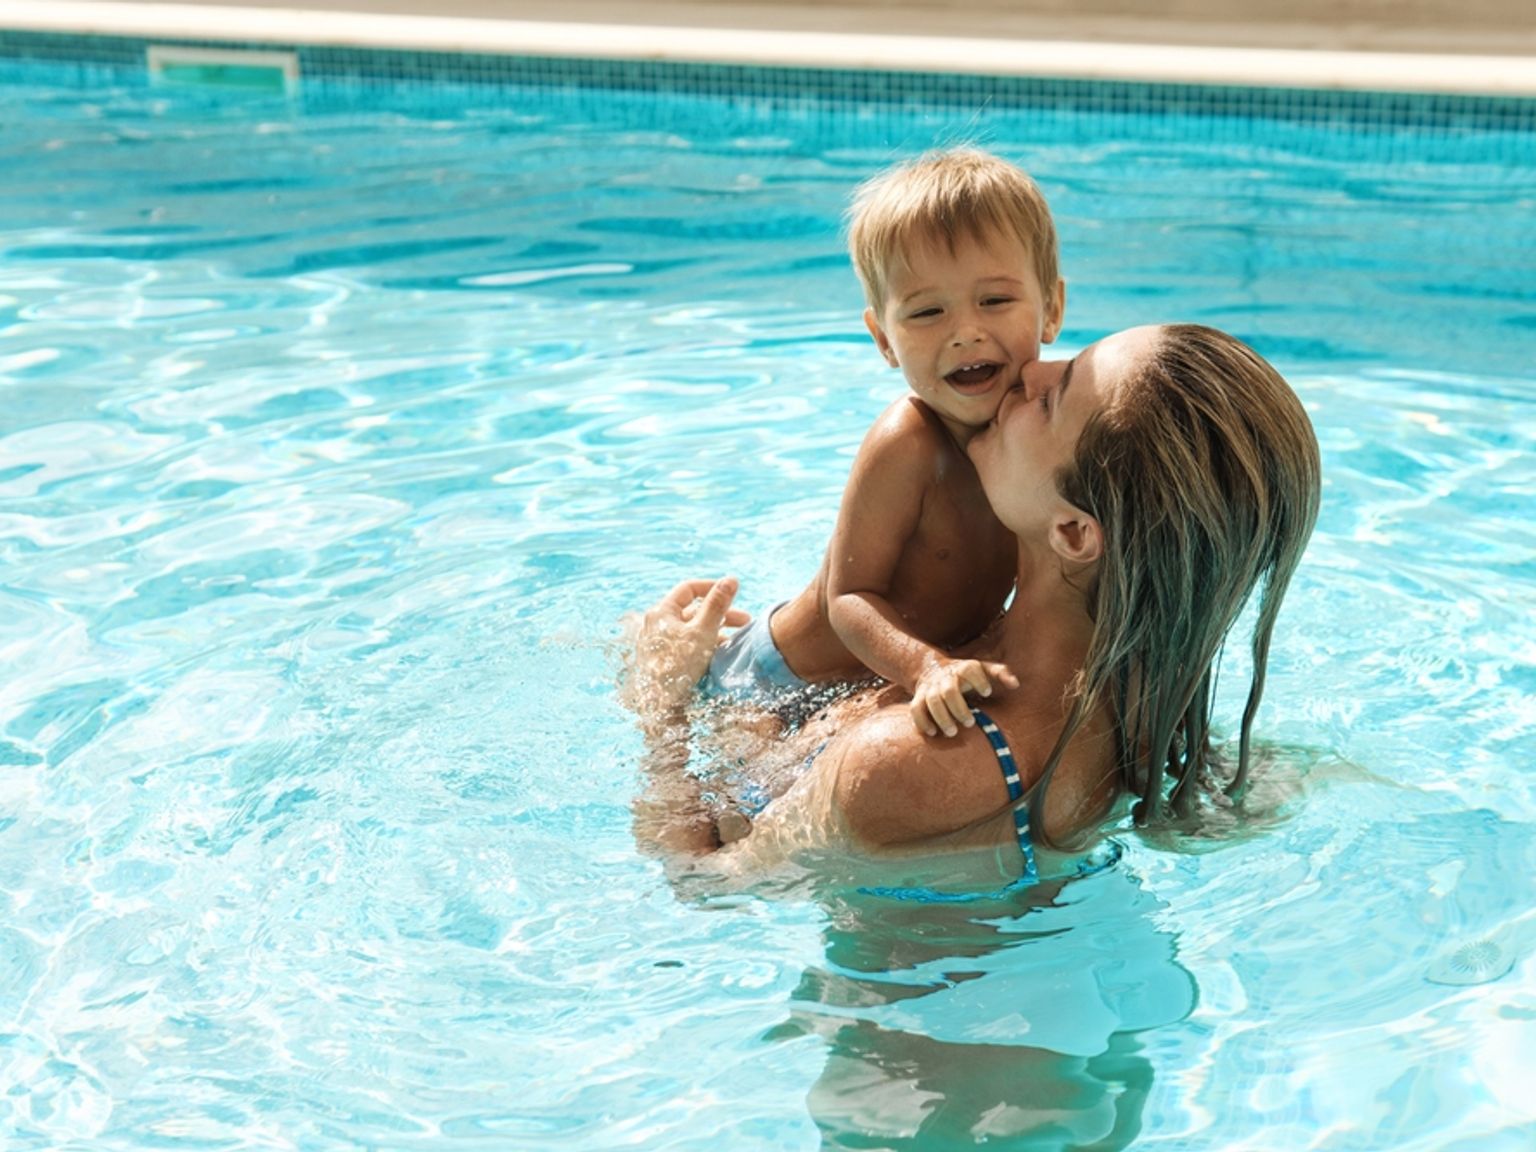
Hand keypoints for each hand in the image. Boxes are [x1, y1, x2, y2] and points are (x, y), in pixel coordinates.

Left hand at [623, 577, 748, 713]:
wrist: (661, 707)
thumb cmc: (679, 667)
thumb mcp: (703, 632)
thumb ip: (718, 605)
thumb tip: (731, 579)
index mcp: (662, 612)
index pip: (689, 589)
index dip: (713, 588)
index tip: (733, 593)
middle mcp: (658, 625)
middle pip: (693, 611)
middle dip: (721, 613)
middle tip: (746, 622)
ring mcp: (660, 644)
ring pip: (693, 630)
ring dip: (716, 632)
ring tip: (737, 642)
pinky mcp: (665, 661)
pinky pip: (689, 646)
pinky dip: (706, 645)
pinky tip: (722, 655)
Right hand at [910, 657, 1018, 737]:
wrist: (932, 669)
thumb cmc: (966, 674)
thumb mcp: (983, 668)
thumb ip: (1000, 673)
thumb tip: (1016, 684)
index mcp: (963, 668)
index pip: (970, 669)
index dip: (978, 680)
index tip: (987, 692)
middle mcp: (945, 677)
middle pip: (949, 690)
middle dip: (959, 708)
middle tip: (970, 723)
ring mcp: (930, 688)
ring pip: (931, 701)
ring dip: (942, 717)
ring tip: (952, 732)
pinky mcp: (918, 698)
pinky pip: (916, 710)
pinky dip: (922, 722)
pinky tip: (932, 733)